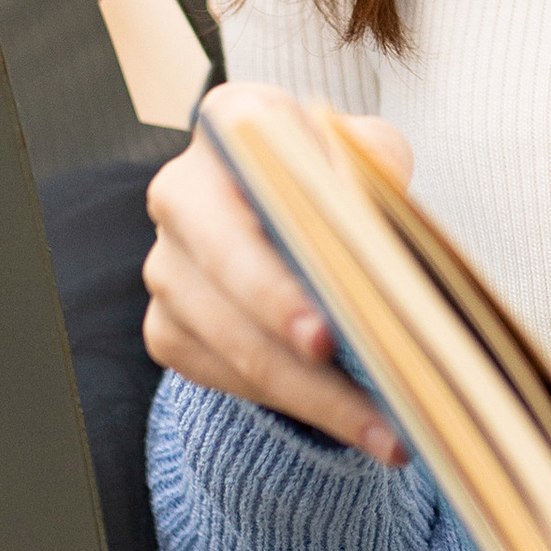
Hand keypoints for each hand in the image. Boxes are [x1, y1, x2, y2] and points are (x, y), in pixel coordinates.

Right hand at [143, 92, 413, 459]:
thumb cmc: (339, 180)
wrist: (293, 225)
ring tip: (385, 429)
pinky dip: (287, 405)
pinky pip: (220, 376)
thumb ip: (374, 163)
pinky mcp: (166, 329)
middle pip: (229, 264)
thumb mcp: (369, 152)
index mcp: (232, 122)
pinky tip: (349, 423)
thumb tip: (367, 217)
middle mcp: (179, 190)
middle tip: (346, 365)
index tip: (330, 297)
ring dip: (310, 391)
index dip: (286, 223)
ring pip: (230, 339)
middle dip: (285, 320)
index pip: (252, 168)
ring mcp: (166, 265)